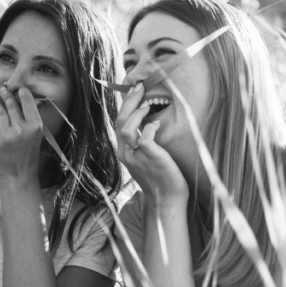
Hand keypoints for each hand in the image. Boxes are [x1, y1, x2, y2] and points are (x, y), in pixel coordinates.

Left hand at [0, 86, 44, 182]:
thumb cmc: (29, 154)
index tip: (18, 88)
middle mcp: (21, 129)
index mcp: (35, 126)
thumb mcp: (36, 136)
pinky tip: (0, 133)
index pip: (27, 101)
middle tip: (3, 89)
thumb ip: (31, 118)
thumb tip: (23, 98)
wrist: (18, 175)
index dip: (21, 92)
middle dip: (6, 94)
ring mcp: (6, 135)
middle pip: (11, 104)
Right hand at [116, 83, 188, 202]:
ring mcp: (136, 156)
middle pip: (120, 120)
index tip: (134, 90)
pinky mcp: (150, 158)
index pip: (119, 122)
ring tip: (147, 103)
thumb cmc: (160, 177)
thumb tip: (147, 122)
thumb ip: (141, 142)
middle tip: (140, 87)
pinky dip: (150, 127)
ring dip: (136, 112)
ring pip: (126, 127)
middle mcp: (126, 153)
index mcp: (123, 151)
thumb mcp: (145, 158)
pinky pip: (144, 138)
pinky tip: (157, 123)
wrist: (166, 199)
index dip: (125, 104)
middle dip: (129, 101)